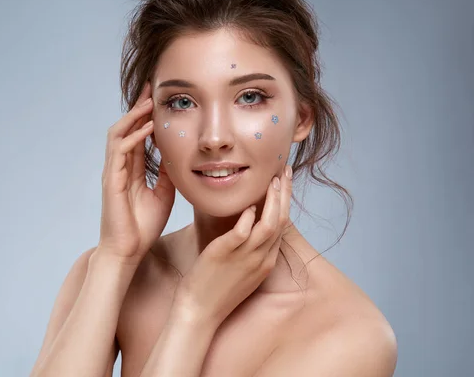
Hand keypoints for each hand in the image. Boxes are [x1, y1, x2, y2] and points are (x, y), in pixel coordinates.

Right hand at [98, 82, 175, 265]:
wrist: (128, 251)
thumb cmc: (143, 226)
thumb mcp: (163, 194)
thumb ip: (166, 173)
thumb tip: (176, 155)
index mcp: (131, 169)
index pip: (137, 134)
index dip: (146, 116)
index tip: (159, 99)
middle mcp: (119, 166)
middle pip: (125, 127)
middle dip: (138, 107)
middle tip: (152, 88)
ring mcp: (113, 172)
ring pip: (118, 134)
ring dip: (134, 116)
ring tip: (149, 102)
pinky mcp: (112, 181)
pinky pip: (120, 152)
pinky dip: (134, 137)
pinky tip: (148, 128)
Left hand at [173, 166, 292, 326]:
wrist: (199, 313)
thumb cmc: (215, 289)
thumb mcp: (241, 269)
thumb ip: (248, 248)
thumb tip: (247, 222)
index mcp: (266, 261)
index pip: (281, 225)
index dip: (285, 201)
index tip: (284, 182)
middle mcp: (261, 258)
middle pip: (280, 220)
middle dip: (285, 194)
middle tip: (285, 171)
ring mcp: (245, 258)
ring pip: (268, 224)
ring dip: (273, 200)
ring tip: (273, 180)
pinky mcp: (225, 255)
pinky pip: (242, 233)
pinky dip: (248, 217)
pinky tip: (248, 205)